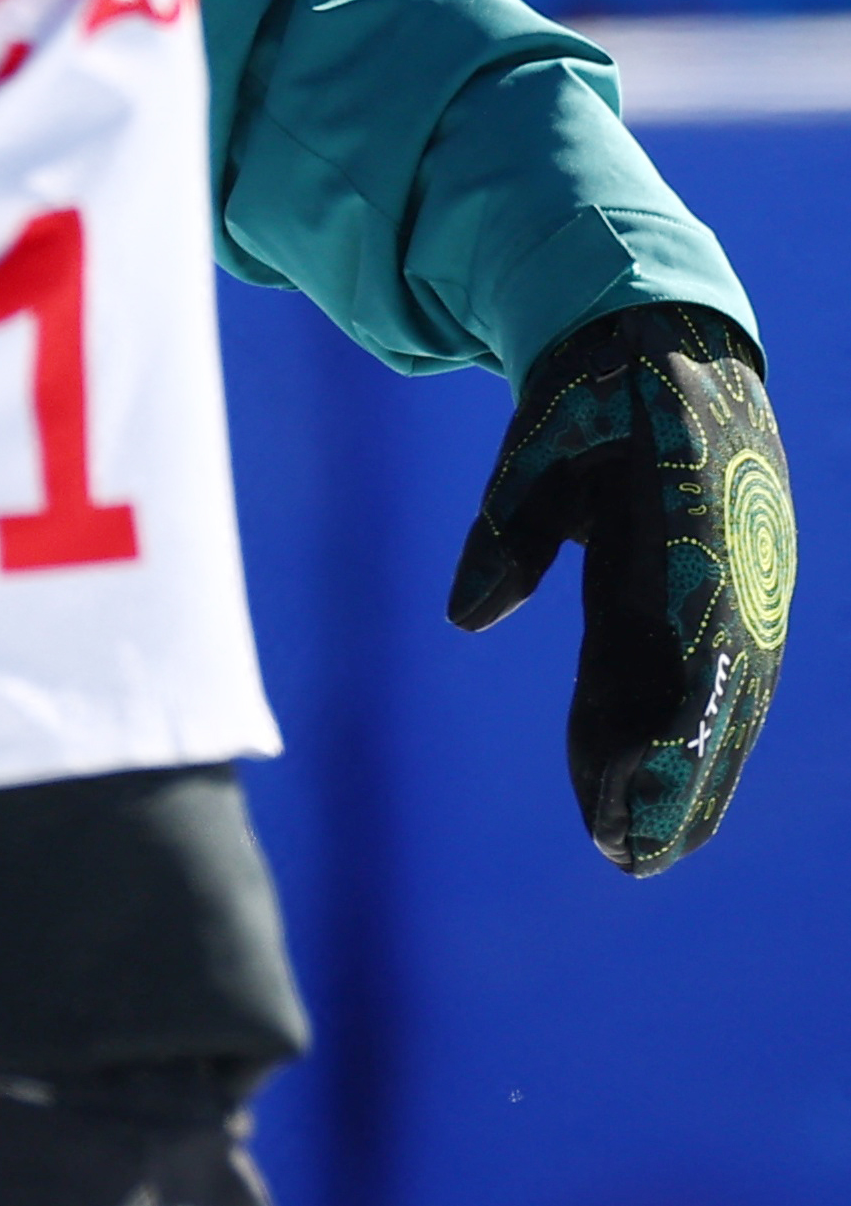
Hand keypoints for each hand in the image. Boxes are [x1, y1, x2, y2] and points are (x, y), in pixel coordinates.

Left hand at [452, 303, 791, 873]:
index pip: (685, 654)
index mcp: (688, 534)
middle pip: (711, 697)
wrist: (666, 347)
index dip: (667, 731)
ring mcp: (738, 589)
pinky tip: (644, 794)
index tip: (634, 793)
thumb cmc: (597, 401)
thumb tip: (467, 616)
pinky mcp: (724, 598)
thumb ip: (510, 526)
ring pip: (716, 703)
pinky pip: (703, 682)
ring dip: (688, 780)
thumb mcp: (543, 444)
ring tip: (641, 854)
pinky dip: (682, 740)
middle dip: (678, 782)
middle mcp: (728, 574)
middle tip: (631, 859)